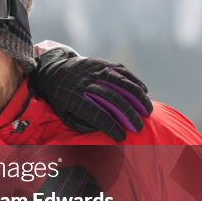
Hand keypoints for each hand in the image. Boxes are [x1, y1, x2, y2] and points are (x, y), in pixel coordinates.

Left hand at [30, 47, 152, 140]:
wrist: (53, 72)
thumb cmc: (62, 100)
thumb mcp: (65, 116)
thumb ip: (83, 125)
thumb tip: (104, 131)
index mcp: (76, 99)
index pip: (98, 115)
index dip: (112, 127)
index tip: (121, 137)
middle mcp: (87, 83)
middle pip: (114, 100)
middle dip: (129, 116)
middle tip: (139, 128)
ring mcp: (96, 70)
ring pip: (122, 83)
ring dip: (138, 98)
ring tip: (148, 111)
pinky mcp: (103, 63)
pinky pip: (123, 71)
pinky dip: (135, 82)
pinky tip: (144, 93)